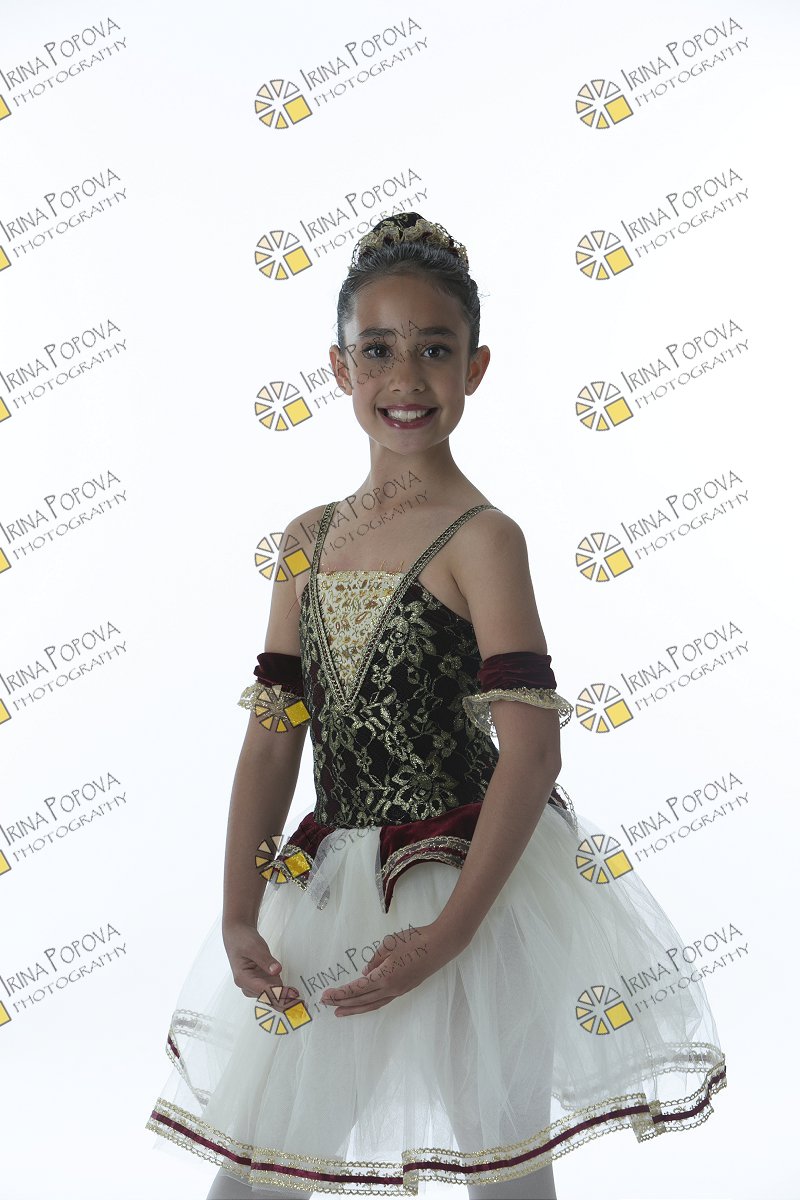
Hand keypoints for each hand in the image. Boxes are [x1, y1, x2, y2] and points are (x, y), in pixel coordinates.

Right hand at [221, 920, 298, 1007]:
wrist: (238, 935)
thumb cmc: (243, 940)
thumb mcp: (254, 947)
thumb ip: (265, 959)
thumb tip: (276, 970)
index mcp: (243, 978)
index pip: (264, 990)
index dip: (280, 994)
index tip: (293, 995)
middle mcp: (248, 986)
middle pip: (269, 998)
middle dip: (285, 1003)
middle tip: (302, 1006)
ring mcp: (255, 985)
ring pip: (273, 997)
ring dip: (286, 1001)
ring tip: (301, 1005)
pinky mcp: (262, 982)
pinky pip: (274, 991)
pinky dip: (284, 994)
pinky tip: (295, 998)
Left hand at [319, 921, 462, 1016]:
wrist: (441, 945)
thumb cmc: (415, 940)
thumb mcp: (389, 943)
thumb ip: (375, 959)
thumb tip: (365, 974)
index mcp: (385, 977)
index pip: (357, 989)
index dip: (340, 993)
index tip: (325, 996)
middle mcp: (391, 988)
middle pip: (362, 1000)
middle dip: (342, 1002)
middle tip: (325, 1004)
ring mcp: (399, 991)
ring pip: (372, 1004)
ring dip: (355, 1009)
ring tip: (340, 1012)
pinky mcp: (405, 988)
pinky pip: (382, 1000)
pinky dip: (370, 1003)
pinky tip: (363, 1001)